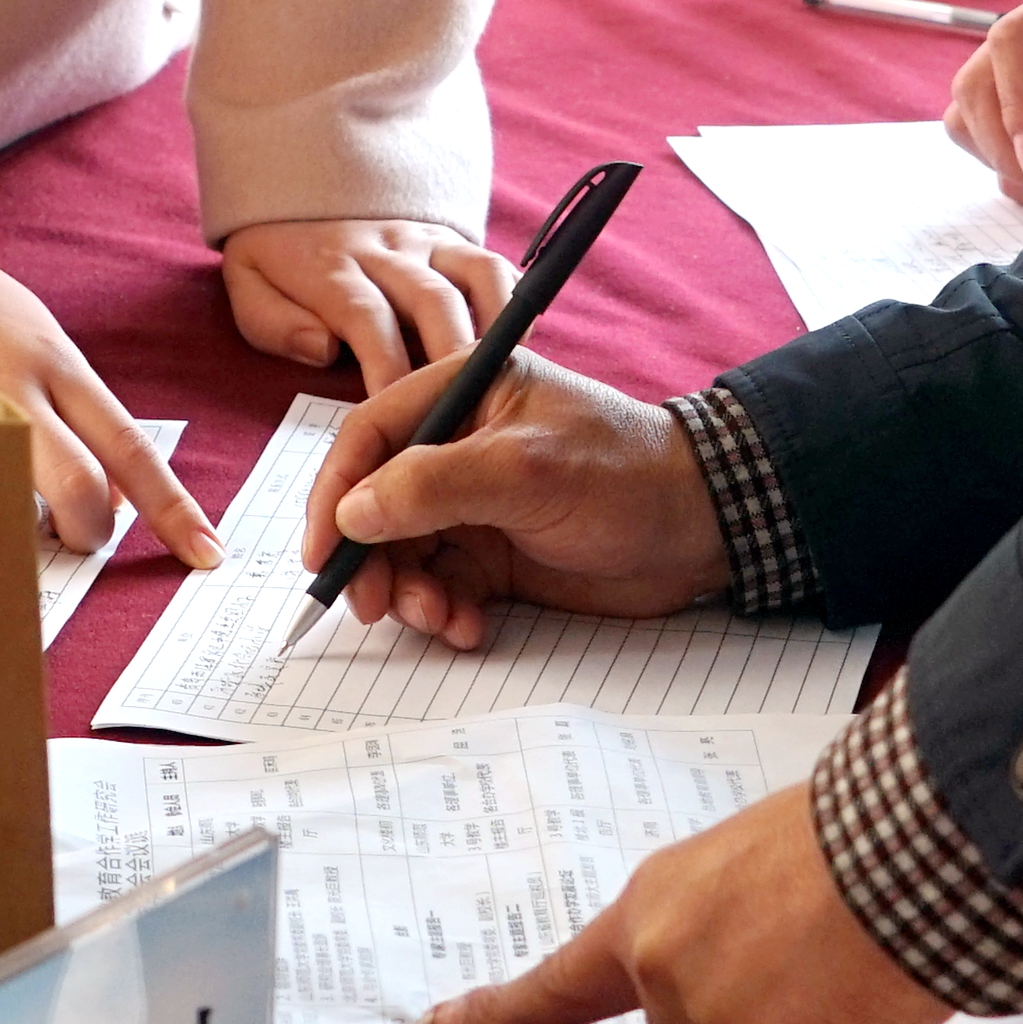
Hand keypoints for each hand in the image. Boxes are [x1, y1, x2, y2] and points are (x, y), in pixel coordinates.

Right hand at [0, 235, 216, 560]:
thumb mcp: (48, 353)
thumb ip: (82, 421)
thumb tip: (117, 501)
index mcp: (61, 369)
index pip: (130, 449)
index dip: (172, 507)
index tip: (207, 552)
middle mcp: (21, 391)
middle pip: (81, 485)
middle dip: (90, 531)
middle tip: (82, 539)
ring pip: (20, 499)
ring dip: (27, 523)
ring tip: (13, 510)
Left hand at [223, 214, 515, 390]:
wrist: (299, 187)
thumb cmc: (279, 259)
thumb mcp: (249, 286)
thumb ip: (275, 323)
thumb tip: (324, 348)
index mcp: (332, 268)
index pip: (367, 317)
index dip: (389, 368)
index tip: (405, 420)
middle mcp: (385, 249)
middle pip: (431, 300)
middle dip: (452, 359)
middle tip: (467, 412)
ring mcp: (424, 240)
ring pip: (474, 276)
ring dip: (495, 330)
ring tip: (503, 381)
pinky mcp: (451, 238)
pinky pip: (492, 264)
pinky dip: (512, 301)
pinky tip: (519, 344)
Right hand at [307, 352, 724, 644]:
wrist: (699, 529)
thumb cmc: (623, 473)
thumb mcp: (524, 471)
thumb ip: (433, 487)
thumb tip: (353, 513)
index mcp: (461, 396)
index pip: (369, 436)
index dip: (335, 493)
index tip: (323, 551)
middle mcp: (457, 447)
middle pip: (376, 503)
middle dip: (369, 558)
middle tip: (373, 606)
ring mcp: (474, 505)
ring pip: (404, 553)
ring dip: (408, 593)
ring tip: (439, 618)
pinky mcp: (495, 555)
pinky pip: (442, 586)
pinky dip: (443, 612)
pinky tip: (468, 628)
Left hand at [420, 783, 946, 1023]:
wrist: (915, 853)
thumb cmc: (851, 838)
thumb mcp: (748, 867)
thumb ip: (718, 933)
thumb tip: (756, 997)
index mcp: (650, 918)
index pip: (558, 984)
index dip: (499, 1013)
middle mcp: (668, 985)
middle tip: (823, 981)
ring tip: (860, 988)